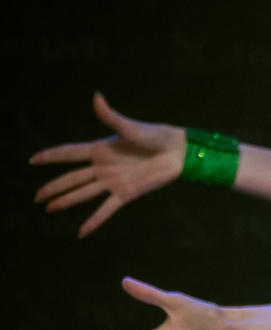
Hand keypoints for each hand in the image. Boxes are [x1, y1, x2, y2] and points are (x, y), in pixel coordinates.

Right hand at [31, 94, 185, 236]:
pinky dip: (94, 221)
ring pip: (83, 194)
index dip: (51, 156)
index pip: (69, 153)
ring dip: (66, 202)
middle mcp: (102, 167)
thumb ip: (111, 117)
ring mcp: (112, 182)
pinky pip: (106, 210)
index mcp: (100, 149)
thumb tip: (97, 97)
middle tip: (36, 196)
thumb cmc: (155, 135)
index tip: (33, 160)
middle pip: (71, 178)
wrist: (177, 153)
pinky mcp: (125, 194)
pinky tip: (81, 232)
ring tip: (49, 209)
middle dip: (53, 187)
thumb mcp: (130, 127)